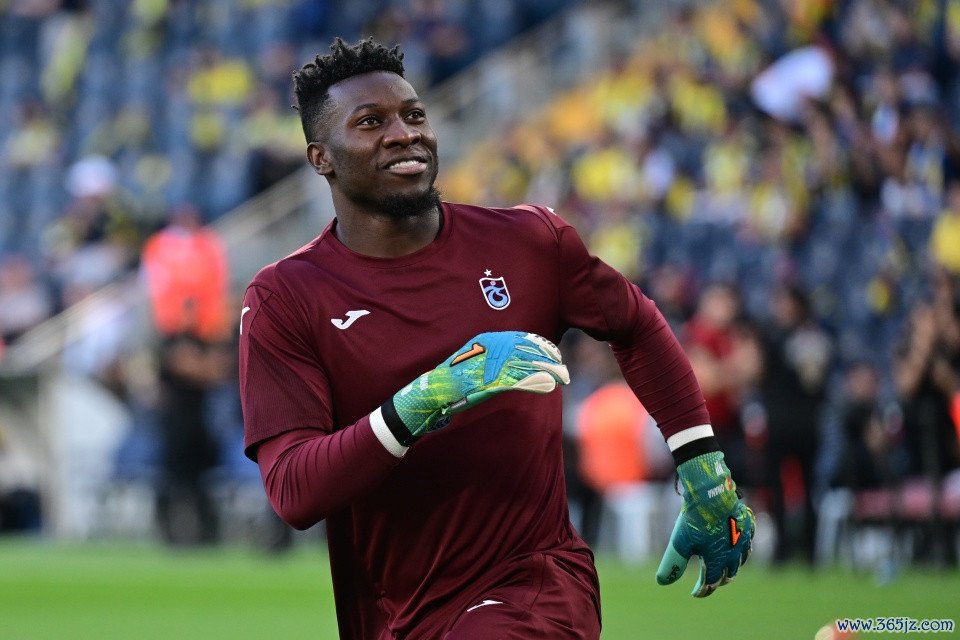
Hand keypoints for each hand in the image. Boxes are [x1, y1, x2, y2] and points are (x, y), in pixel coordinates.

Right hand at [384, 331, 569, 443]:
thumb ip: (494, 358)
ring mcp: (489, 366)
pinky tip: (548, 386)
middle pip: (526, 350)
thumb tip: (515, 360)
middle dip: (548, 358)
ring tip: (562, 378)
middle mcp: (489, 349)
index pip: (520, 338)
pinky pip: (517, 381)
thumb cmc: (455, 379)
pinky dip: (535, 382)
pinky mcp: (488, 383)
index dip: (541, 345)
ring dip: (547, 371)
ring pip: (526, 365)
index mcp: (487, 341)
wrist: (433, 392)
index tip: (555, 353)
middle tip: (564, 368)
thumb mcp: (476, 361)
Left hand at [656, 451, 754, 596]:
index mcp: (718, 559)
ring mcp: (743, 539)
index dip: (702, 590)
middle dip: (718, 580)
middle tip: (710, 582)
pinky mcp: (748, 525)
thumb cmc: (694, 518)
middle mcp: (734, 553)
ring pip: (741, 560)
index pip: (710, 582)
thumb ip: (673, 564)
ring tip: (725, 568)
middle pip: (728, 574)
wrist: (711, 491)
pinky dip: (742, 549)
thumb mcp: (679, 542)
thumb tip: (662, 582)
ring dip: (732, 567)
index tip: (695, 593)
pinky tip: (738, 546)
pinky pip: (748, 542)